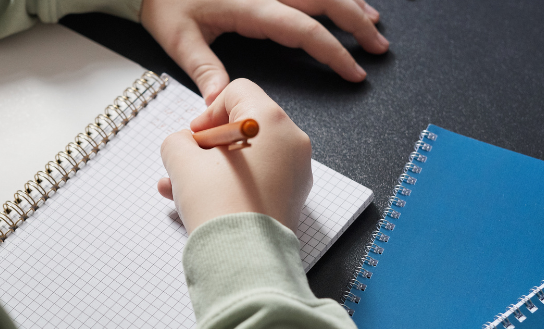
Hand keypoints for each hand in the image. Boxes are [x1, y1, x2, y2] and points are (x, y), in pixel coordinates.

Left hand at [141, 0, 387, 104]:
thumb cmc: (165, 4)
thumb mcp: (180, 39)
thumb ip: (205, 70)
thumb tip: (221, 103)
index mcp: (250, 7)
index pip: (304, 30)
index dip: (333, 51)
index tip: (354, 71)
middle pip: (325, 1)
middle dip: (357, 23)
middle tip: (379, 47)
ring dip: (350, 3)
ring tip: (373, 22)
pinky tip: (344, 1)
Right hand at [157, 79, 312, 232]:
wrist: (243, 257)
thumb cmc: (218, 203)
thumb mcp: (180, 159)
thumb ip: (177, 141)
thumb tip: (184, 145)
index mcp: (270, 120)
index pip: (237, 92)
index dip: (208, 111)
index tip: (194, 137)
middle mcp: (292, 141)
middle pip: (244, 127)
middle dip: (209, 145)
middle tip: (186, 163)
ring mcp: (296, 172)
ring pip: (249, 158)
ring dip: (214, 168)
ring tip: (180, 188)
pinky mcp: (293, 199)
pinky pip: (259, 180)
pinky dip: (233, 184)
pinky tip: (202, 202)